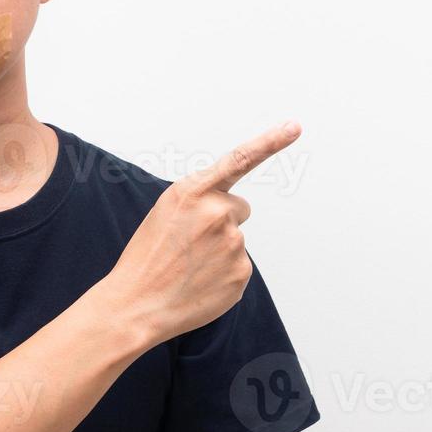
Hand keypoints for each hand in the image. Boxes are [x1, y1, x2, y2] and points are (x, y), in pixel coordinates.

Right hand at [101, 121, 301, 345]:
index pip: (240, 159)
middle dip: (222, 221)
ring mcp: (233, 243)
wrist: (136, 305)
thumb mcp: (166, 212)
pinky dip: (222, 275)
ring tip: (189, 266)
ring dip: (219, 251)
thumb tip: (232, 211)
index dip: (271, 142)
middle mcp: (217, 212)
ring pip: (236, 240)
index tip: (295, 127)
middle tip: (191, 243)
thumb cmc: (147, 258)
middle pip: (239, 208)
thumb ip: (201, 201)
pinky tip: (199, 283)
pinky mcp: (242, 272)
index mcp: (192, 191)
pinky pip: (238, 267)